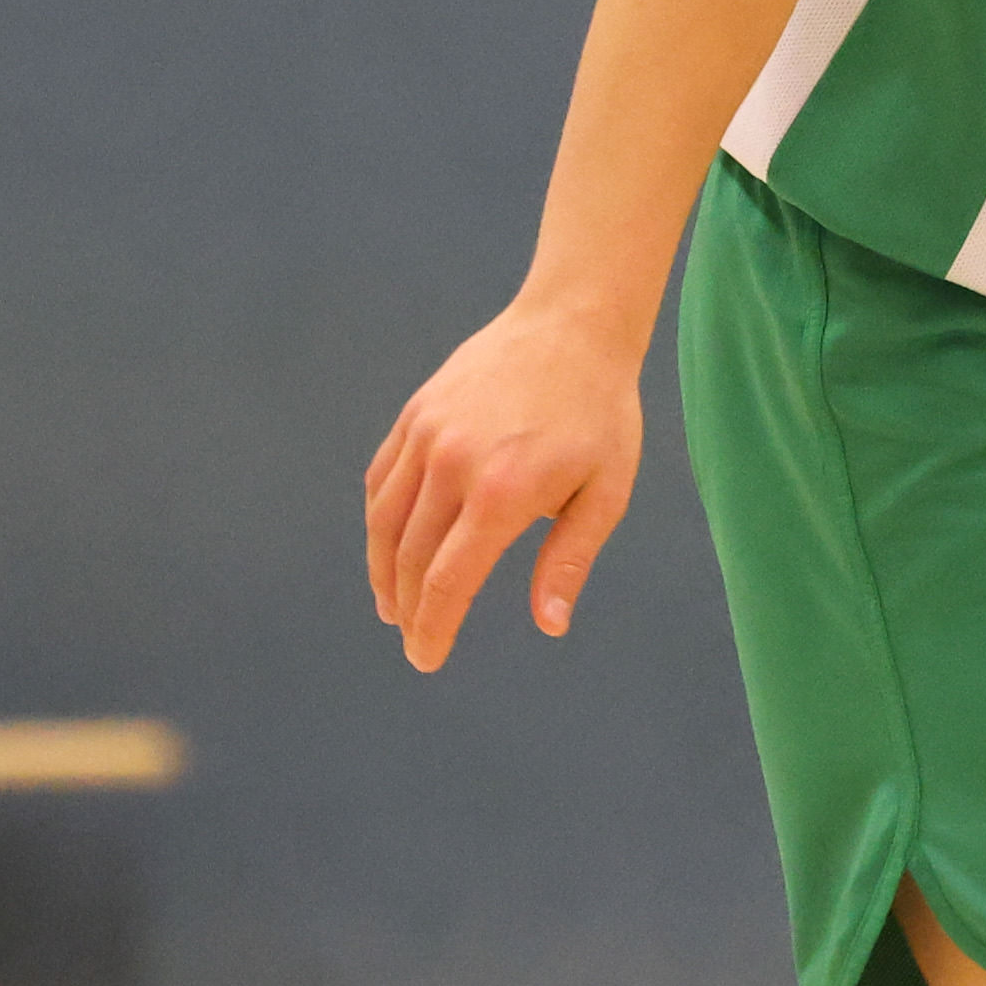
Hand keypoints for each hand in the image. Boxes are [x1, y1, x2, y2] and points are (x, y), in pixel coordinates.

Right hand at [364, 298, 647, 671]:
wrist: (573, 326)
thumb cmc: (601, 415)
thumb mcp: (606, 492)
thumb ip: (569, 559)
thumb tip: (549, 625)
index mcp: (501, 493)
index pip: (448, 580)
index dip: (433, 627)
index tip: (428, 659)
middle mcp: (452, 465)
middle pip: (409, 558)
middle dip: (407, 610)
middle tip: (413, 641)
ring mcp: (426, 435)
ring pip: (385, 521)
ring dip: (383, 572)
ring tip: (393, 606)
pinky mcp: (415, 414)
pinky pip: (383, 479)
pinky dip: (380, 520)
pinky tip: (390, 547)